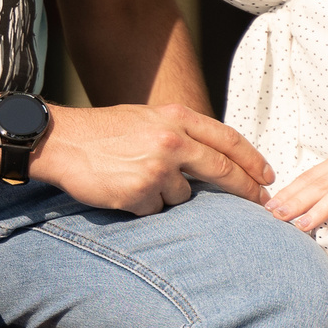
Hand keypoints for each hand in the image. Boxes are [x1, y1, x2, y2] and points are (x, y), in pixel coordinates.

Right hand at [35, 103, 274, 213]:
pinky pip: (155, 210)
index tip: (267, 175)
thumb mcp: (147, 118)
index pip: (227, 139)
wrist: (60, 141)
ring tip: (135, 178)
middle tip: (262, 202)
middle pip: (222, 170)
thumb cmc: (101, 131)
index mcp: (175, 118)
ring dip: (166, 195)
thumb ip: (180, 133)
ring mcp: (156, 169)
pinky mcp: (139, 194)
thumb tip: (212, 156)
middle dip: (246, 189)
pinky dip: (142, 205)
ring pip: (183, 196)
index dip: (251, 160)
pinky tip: (121, 189)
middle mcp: (171, 141)